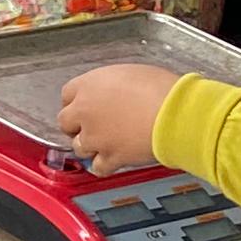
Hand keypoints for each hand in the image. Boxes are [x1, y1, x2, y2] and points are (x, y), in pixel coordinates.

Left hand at [56, 61, 178, 173]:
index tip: (84, 108)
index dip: (77, 103)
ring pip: (78, 147)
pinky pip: (97, 167)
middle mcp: (85, 110)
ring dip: (91, 146)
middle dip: (77, 126)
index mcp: (89, 84)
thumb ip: (112, 86)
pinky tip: (113, 161)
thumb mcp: (131, 74)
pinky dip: (104, 166)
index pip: (67, 94)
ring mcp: (95, 136)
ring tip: (107, 144)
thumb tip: (115, 95)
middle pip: (65, 122)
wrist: (175, 114)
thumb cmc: (162, 90)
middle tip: (93, 127)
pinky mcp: (109, 157)